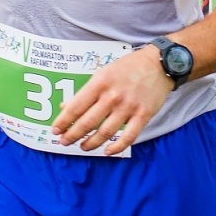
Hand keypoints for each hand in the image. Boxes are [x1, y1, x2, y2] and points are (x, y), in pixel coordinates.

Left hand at [53, 45, 172, 154]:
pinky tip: (107, 151)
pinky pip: (129, 137)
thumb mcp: (103, 73)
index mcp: (100, 83)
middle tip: (64, 142)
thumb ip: (85, 91)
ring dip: (91, 143)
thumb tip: (66, 107)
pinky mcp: (144, 115)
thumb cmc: (128, 67)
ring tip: (83, 147)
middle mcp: (112, 96)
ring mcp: (128, 107)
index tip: (55, 130)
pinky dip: (117, 147)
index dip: (63, 121)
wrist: (160, 63)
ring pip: (105, 132)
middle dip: (72, 135)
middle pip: (87, 123)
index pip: (76, 107)